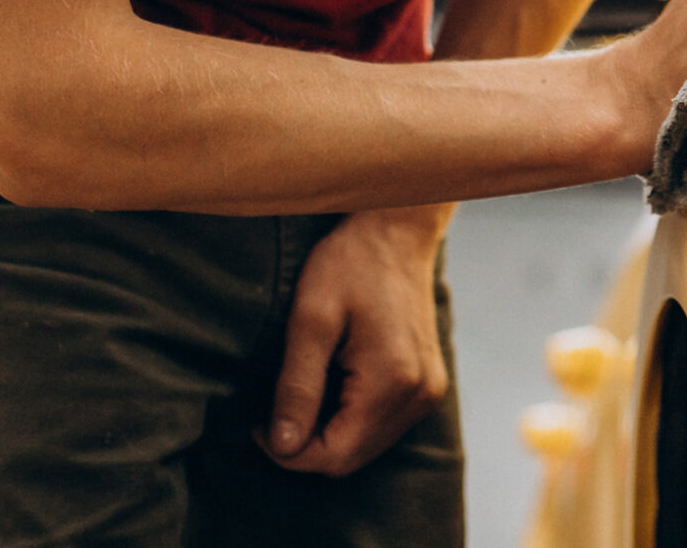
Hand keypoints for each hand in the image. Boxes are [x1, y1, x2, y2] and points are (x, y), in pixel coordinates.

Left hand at [265, 206, 449, 475]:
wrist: (398, 228)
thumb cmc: (352, 262)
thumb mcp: (311, 319)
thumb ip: (298, 387)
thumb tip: (282, 446)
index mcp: (392, 381)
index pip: (333, 455)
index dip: (286, 451)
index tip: (257, 422)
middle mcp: (419, 394)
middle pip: (350, 458)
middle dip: (305, 446)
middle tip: (274, 412)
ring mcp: (429, 390)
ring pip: (366, 446)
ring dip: (328, 434)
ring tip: (303, 393)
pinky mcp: (429, 382)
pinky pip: (383, 426)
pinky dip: (351, 420)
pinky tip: (334, 386)